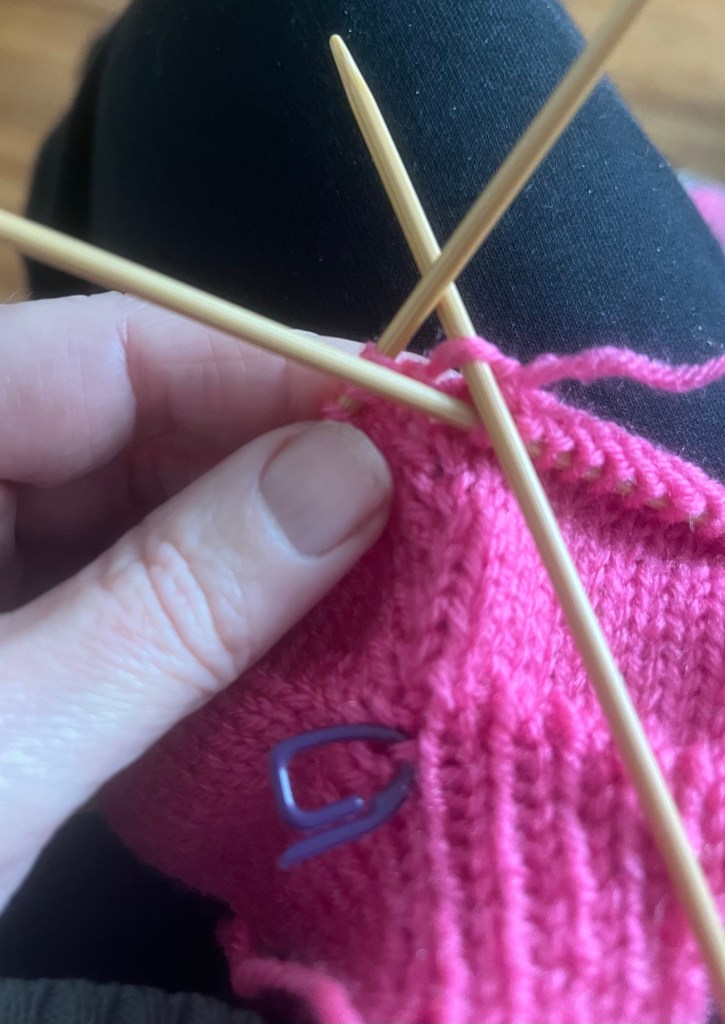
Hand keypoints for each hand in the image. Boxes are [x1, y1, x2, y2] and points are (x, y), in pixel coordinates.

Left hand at [0, 292, 390, 909]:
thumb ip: (175, 608)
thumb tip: (355, 481)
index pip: (107, 352)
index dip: (271, 374)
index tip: (410, 418)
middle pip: (130, 424)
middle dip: (279, 468)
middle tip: (419, 515)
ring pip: (134, 509)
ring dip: (254, 548)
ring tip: (381, 576)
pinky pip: (113, 585)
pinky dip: (202, 614)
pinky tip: (286, 639)